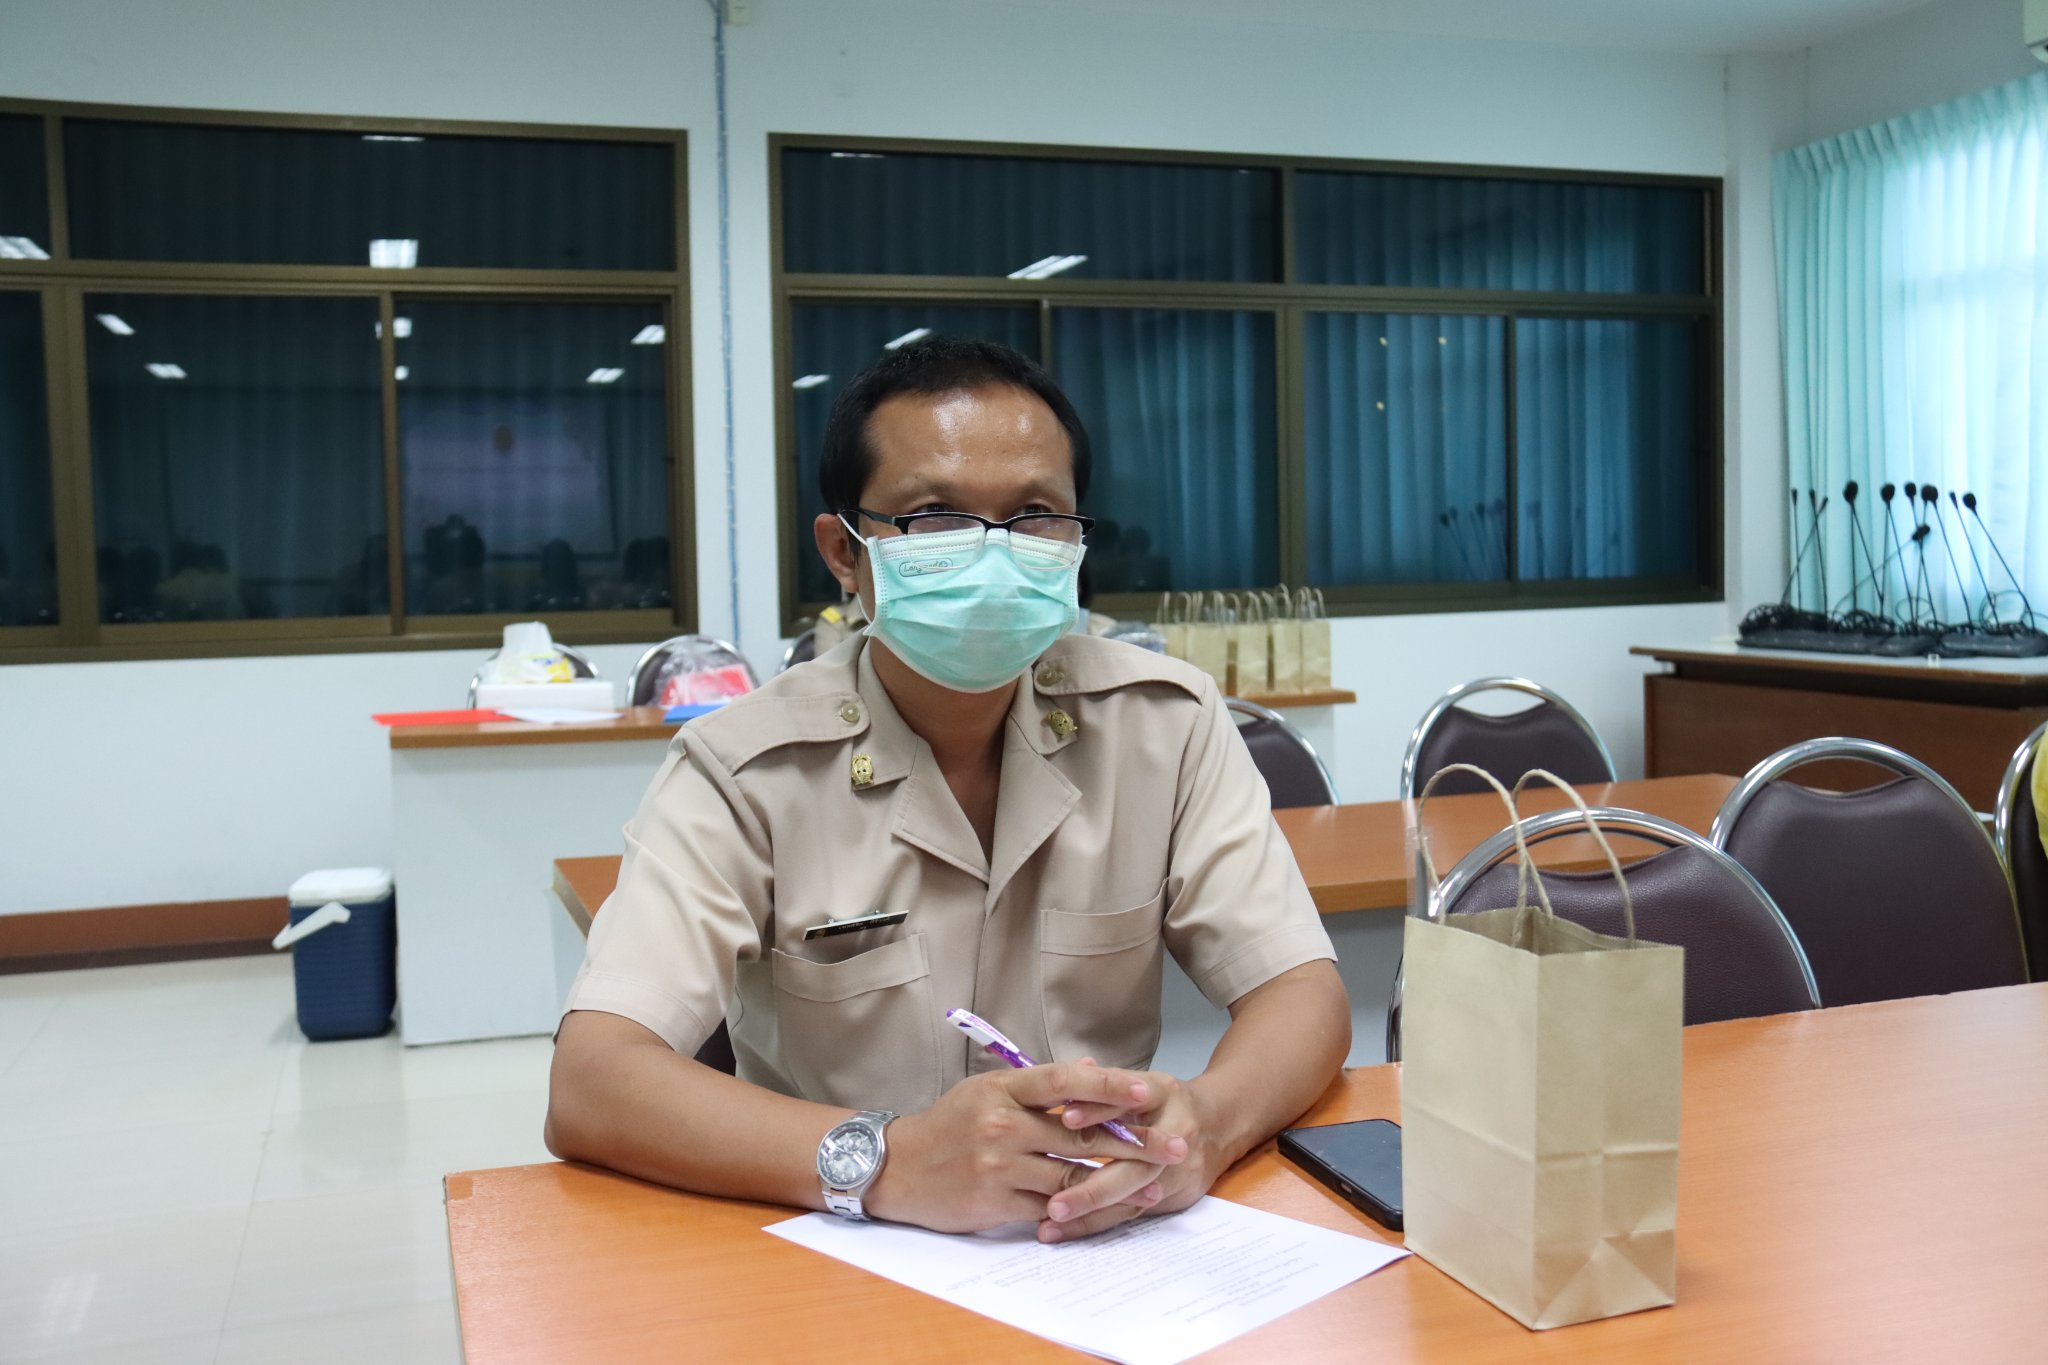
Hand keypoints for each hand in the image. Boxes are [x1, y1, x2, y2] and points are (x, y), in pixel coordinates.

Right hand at [865, 1060, 1187, 1234]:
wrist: (896, 1169)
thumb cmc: (948, 1126)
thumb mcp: (987, 1091)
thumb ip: (1040, 1085)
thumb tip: (1092, 1067)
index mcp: (1002, 1090)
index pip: (1064, 1082)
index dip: (1109, 1087)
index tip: (1148, 1093)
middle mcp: (1001, 1124)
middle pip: (1081, 1135)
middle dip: (1135, 1142)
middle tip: (1175, 1146)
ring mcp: (999, 1165)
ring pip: (1072, 1176)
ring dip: (1118, 1183)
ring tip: (1155, 1186)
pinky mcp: (995, 1203)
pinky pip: (1049, 1207)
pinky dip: (1082, 1210)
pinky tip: (1109, 1211)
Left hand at [1038, 1066, 1224, 1242]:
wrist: (1220, 1124)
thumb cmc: (1165, 1102)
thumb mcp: (1141, 1082)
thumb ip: (1107, 1081)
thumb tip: (1076, 1069)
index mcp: (1163, 1093)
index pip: (1130, 1101)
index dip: (1099, 1110)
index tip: (1066, 1119)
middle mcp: (1177, 1133)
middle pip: (1137, 1167)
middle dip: (1094, 1188)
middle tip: (1055, 1204)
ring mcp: (1181, 1170)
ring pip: (1134, 1198)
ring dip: (1091, 1214)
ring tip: (1051, 1224)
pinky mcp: (1177, 1196)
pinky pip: (1134, 1213)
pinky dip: (1098, 1222)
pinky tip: (1065, 1231)